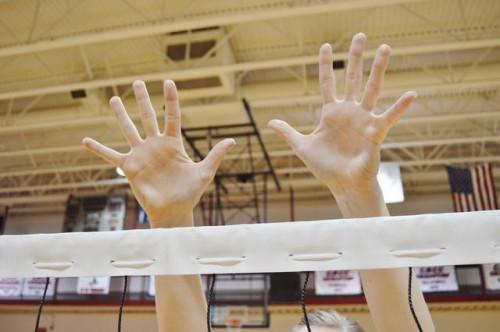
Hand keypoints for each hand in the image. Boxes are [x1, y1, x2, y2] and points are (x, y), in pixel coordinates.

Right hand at [82, 80, 234, 226]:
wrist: (174, 211)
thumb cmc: (190, 193)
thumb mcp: (205, 172)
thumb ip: (215, 155)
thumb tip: (233, 141)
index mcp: (173, 143)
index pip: (172, 116)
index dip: (171, 99)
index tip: (168, 82)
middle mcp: (156, 145)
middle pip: (147, 117)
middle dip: (142, 99)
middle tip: (137, 82)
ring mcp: (141, 155)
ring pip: (128, 130)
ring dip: (120, 115)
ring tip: (113, 98)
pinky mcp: (130, 168)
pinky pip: (110, 155)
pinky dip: (98, 149)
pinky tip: (84, 140)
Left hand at [268, 33, 415, 195]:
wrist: (343, 185)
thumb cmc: (325, 167)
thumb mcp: (302, 147)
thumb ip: (288, 132)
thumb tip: (270, 122)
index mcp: (331, 113)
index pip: (328, 83)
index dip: (326, 65)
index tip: (325, 46)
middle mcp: (349, 112)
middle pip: (352, 78)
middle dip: (355, 57)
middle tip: (360, 35)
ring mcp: (363, 120)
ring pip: (372, 89)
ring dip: (379, 69)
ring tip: (386, 48)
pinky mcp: (375, 133)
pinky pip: (389, 117)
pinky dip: (400, 107)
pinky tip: (411, 94)